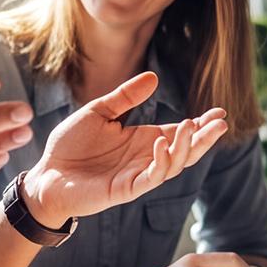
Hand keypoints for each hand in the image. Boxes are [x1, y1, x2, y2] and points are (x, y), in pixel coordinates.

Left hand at [21, 71, 227, 225]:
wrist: (45, 174)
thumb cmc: (69, 146)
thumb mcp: (98, 112)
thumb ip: (125, 97)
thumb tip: (154, 77)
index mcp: (141, 140)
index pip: (178, 132)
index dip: (200, 124)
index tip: (219, 112)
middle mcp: (144, 158)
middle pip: (184, 150)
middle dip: (204, 138)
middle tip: (221, 124)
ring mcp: (137, 175)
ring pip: (173, 164)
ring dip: (186, 147)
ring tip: (192, 126)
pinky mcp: (125, 189)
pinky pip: (151, 177)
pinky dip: (160, 161)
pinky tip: (161, 142)